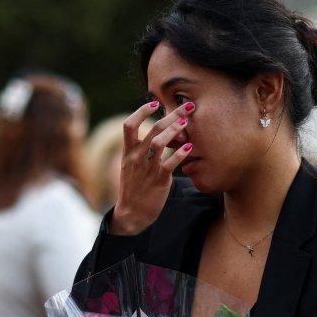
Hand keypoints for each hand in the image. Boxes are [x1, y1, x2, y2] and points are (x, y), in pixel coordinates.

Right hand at [110, 100, 194, 235]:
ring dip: (175, 130)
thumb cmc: (135, 187)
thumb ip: (141, 149)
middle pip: (152, 129)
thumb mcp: (131, 166)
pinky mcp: (158, 181)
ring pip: (159, 143)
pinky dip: (180, 154)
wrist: (132, 213)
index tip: (155, 103)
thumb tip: (157, 131)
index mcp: (128, 152)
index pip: (129, 125)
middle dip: (171, 115)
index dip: (141, 112)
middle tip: (187, 106)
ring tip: (187, 123)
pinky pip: (169, 164)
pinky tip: (189, 148)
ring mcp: (147, 169)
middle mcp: (136, 158)